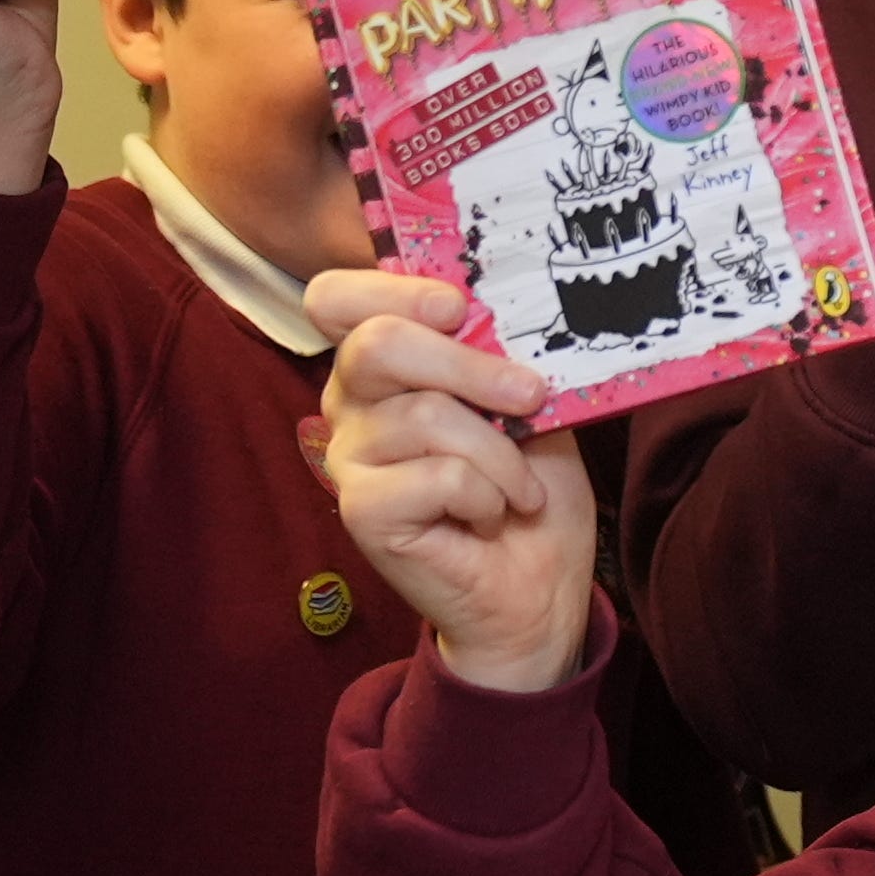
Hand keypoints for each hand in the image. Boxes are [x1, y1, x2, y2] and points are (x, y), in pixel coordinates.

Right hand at [312, 267, 594, 693]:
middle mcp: (352, 405)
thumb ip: (504, 356)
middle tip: (530, 396)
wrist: (537, 585)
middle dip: (469, 365)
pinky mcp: (361, 510)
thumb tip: (502, 310)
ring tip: (520, 489)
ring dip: (501, 454)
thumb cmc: (530, 490)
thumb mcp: (531, 407)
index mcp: (386, 367)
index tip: (458, 307)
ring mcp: (349, 458)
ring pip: (424, 416)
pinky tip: (490, 517)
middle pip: (377, 344)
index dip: (390, 290)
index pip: (337, 300)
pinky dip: (488, 494)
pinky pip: (436, 475)